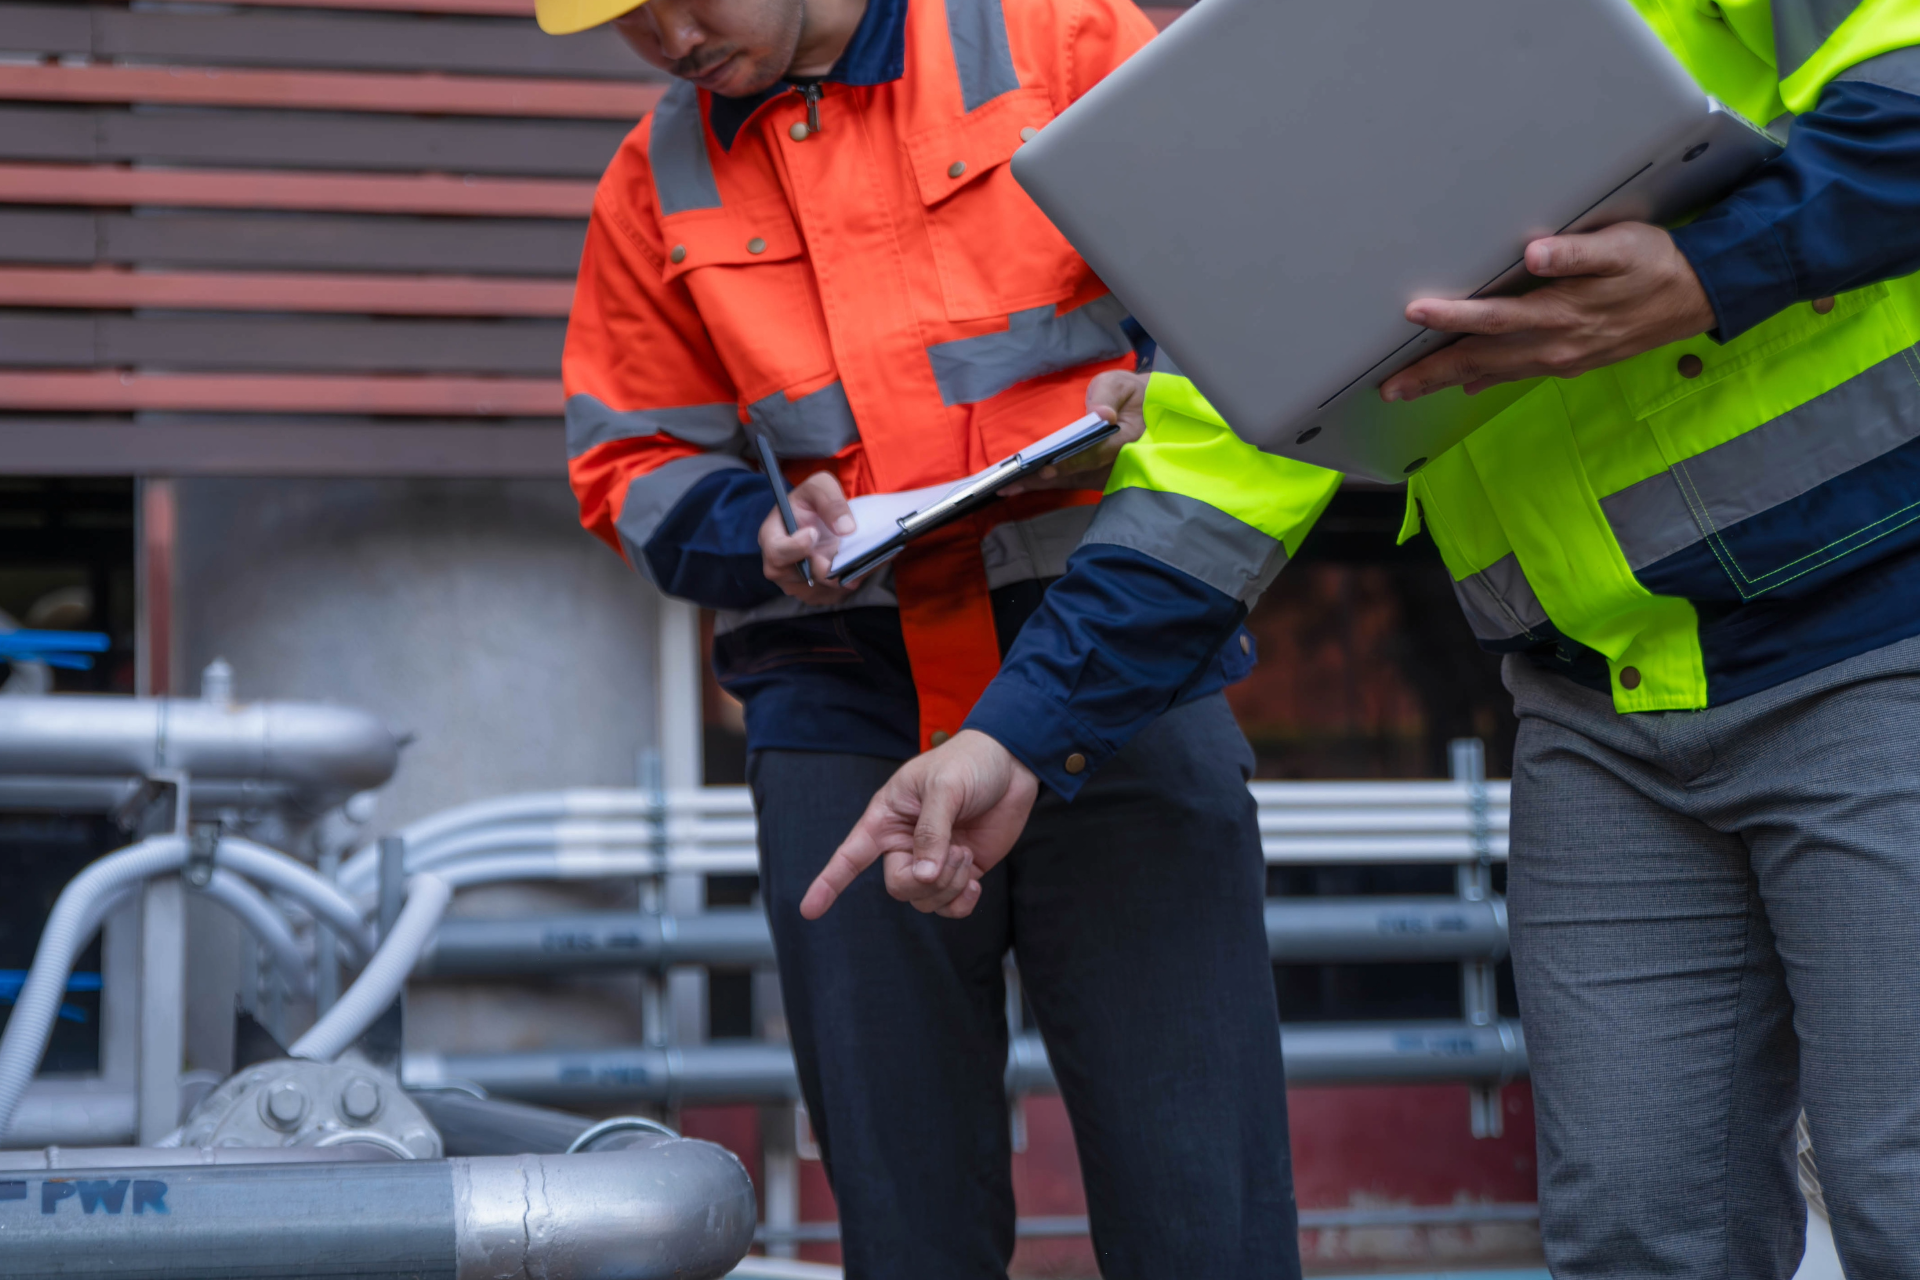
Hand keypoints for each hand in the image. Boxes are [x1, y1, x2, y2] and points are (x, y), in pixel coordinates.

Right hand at [759, 470, 856, 603]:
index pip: (777, 552)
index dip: (795, 547)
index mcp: (771, 538)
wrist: (815, 519)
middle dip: (831, 567)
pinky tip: (864, 565)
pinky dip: (853, 581)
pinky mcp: (816, 594)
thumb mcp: (819, 486)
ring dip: (847, 576)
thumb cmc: (811, 501)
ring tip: (867, 558)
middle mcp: (779, 567)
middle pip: (804, 576)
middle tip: (855, 555)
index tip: (813, 532)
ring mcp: (797, 585)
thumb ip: (830, 501)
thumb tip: (846, 529)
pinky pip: (836, 595)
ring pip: (824, 589)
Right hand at [800, 730, 1038, 919]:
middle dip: (925, 880)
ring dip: (950, 885)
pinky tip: (975, 884)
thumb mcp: (944, 788)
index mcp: (888, 817)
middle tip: (956, 854)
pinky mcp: (962, 871)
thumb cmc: (969, 762)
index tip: (809, 910)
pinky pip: (951, 905)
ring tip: (967, 854)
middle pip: (898, 886)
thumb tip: (924, 875)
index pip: (850, 855)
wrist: (1012, 764)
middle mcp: (905, 843)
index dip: (828, 883)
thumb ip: (932, 831)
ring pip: (926, 899)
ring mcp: (934, 859)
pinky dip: (962, 903)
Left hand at [998, 369, 1150, 495]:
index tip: (1047, 469)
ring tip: (1007, 487)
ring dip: (1039, 485)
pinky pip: (1069, 482)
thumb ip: (1109, 396)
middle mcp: (1115, 464)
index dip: (1071, 462)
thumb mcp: (1120, 385)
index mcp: (1125, 440)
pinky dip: (1045, 484)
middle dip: (1043, 480)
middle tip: (1010, 485)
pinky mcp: (1095, 477)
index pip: (1096, 454)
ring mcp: (1105, 474)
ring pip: (1070, 483)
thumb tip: (1102, 414)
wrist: (1144, 410)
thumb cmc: (1127, 395)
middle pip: (1076, 476)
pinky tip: (1020, 485)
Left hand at [1378, 222, 1715, 402]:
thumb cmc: (1656, 263)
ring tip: (1411, 390)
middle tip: (1389, 388)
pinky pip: (1517, 375)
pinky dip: (1486, 380)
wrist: (1699, 296)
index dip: (1452, 318)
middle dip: (1432, 374)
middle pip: (1480, 360)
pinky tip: (1467, 385)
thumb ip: (1577, 252)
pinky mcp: (1570, 363)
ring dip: (1449, 381)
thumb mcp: (1623, 246)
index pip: (1492, 319)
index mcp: (1559, 314)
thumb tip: (1536, 254)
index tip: (1414, 312)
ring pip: (1493, 373)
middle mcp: (1554, 345)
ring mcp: (1561, 359)